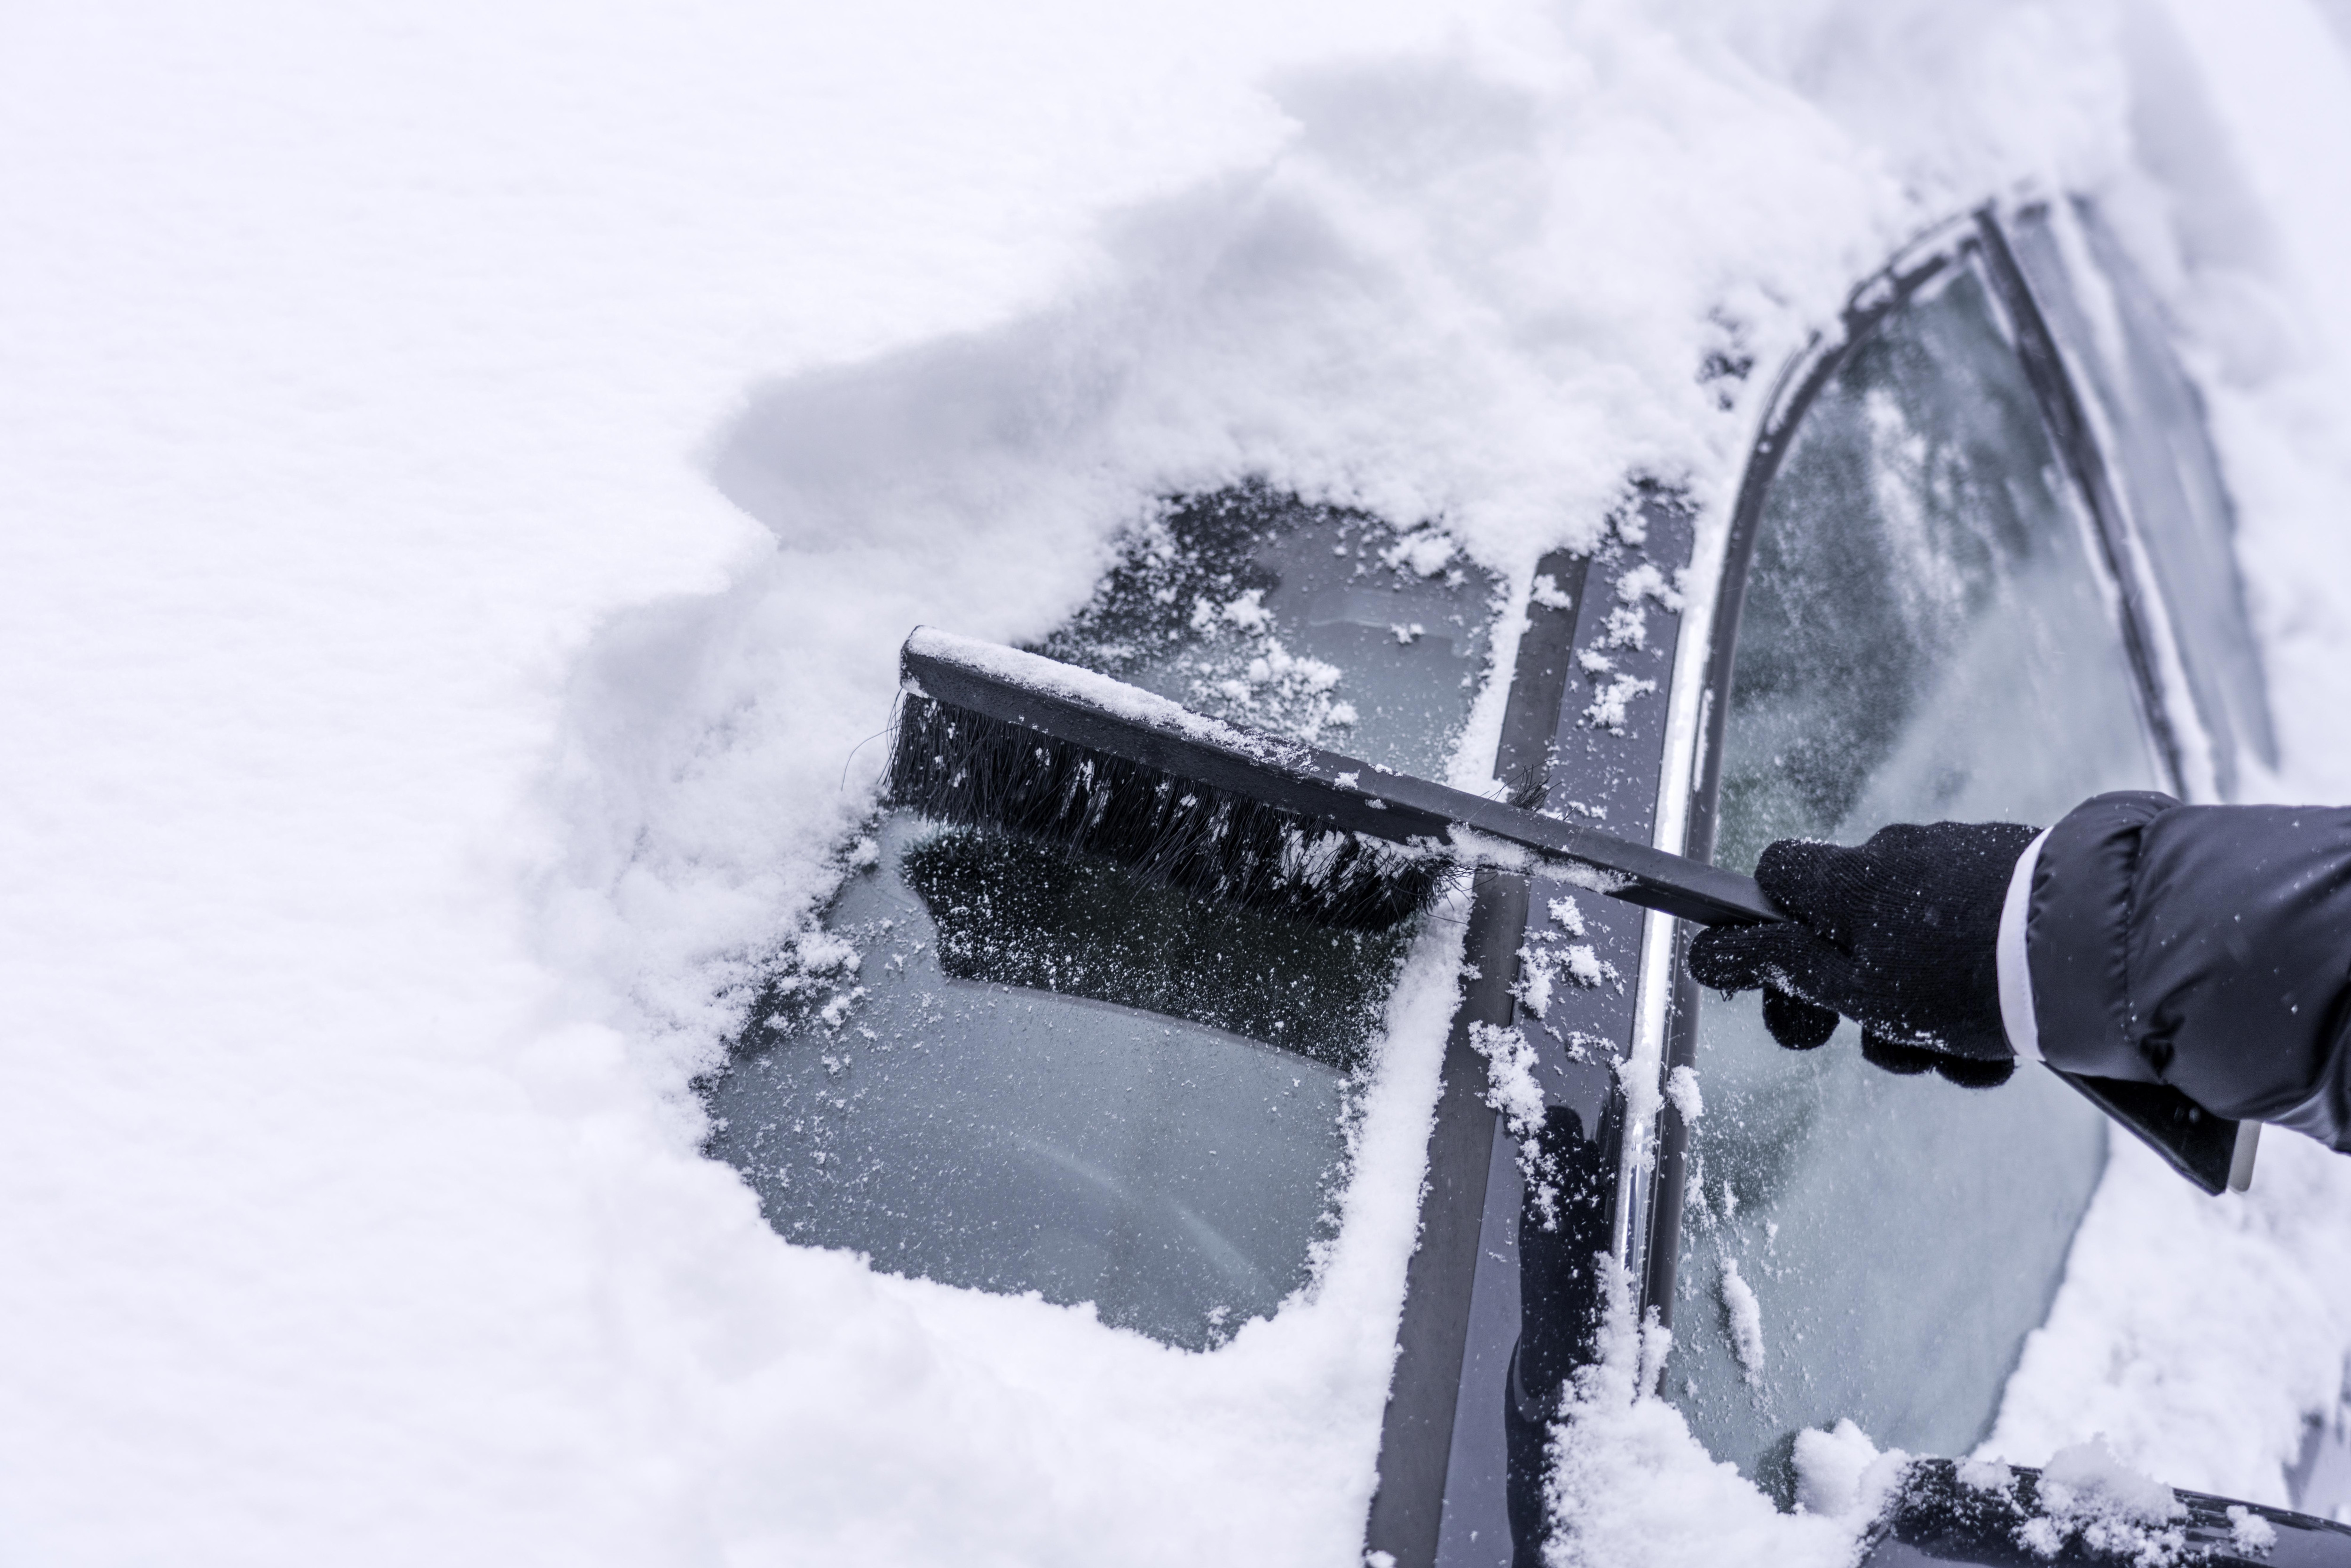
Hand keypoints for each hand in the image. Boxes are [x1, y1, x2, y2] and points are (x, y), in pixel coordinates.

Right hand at [1685, 821, 2037, 1087]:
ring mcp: (1960, 864)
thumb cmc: (1964, 977)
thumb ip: (1784, 971)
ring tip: (1965, 1060)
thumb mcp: (1861, 993)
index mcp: (1848, 881)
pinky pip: (1972, 947)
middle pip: (1849, 931)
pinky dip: (1980, 1000)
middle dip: (1861, 1000)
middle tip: (1887, 1050)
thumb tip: (1706, 952)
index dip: (1768, 931)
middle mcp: (1897, 857)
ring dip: (1928, 1018)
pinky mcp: (2014, 882)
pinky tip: (2008, 1046)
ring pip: (1916, 953)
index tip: (1792, 987)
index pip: (1774, 877)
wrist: (2094, 949)